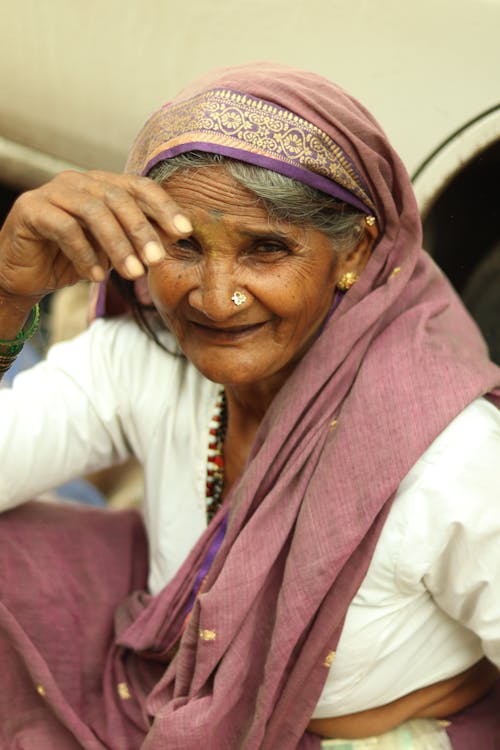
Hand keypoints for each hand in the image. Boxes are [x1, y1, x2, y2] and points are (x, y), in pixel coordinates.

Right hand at [0, 169, 191, 302]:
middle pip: (118, 197)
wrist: (27, 276)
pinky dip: (85, 253)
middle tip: (157, 260)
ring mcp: (52, 192)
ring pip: (93, 211)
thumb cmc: (74, 260)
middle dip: (142, 230)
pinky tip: (96, 276)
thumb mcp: (114, 251)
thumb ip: (139, 239)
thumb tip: (179, 235)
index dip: (163, 206)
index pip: (138, 186)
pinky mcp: (30, 209)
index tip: (184, 231)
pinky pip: (65, 227)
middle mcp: (78, 182)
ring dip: (118, 245)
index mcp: (101, 185)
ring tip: (133, 274)